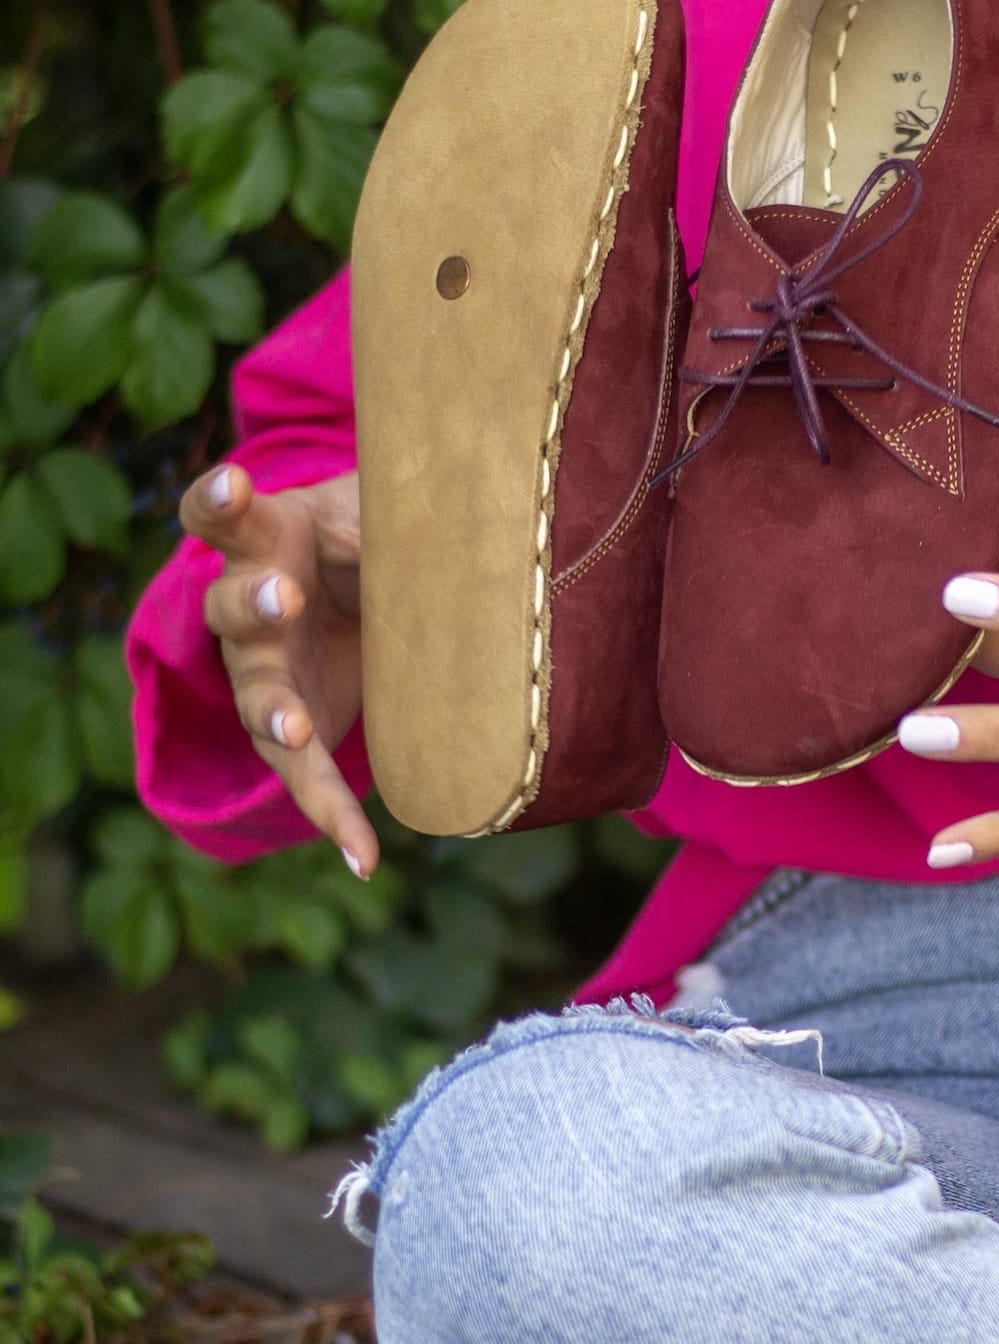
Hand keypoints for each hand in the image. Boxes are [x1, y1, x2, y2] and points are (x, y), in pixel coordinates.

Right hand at [179, 465, 374, 875]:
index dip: (220, 499)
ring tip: (294, 728)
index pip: (219, 515)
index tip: (233, 484)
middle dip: (256, 602)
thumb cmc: (362, 538)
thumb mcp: (375, 515)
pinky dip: (334, 816)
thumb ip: (389, 520)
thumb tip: (433, 531)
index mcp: (262, 540)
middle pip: (233, 607)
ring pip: (257, 696)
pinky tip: (365, 858)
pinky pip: (307, 776)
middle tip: (283, 594)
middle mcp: (247, 609)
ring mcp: (263, 674)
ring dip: (276, 713)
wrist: (361, 594)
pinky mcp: (294, 727)